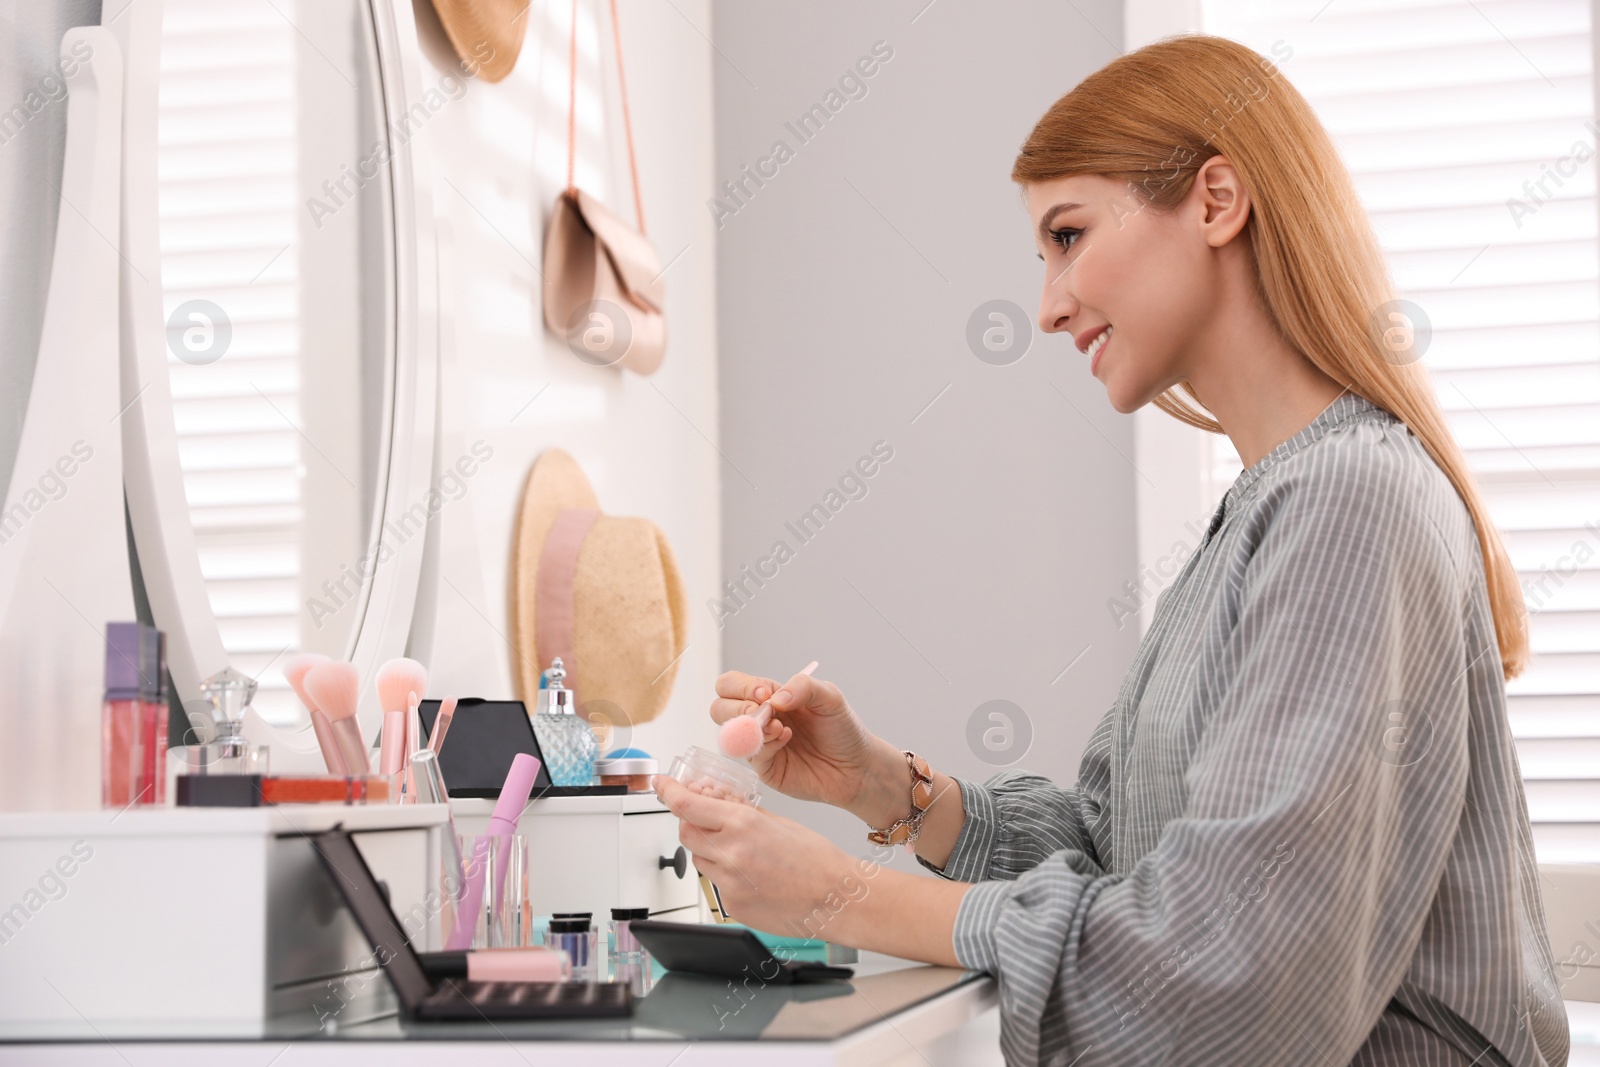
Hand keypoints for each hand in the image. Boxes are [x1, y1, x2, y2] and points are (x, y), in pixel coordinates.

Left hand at [654, 774, 873, 941]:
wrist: (835, 898)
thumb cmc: (817, 860)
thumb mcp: (777, 821)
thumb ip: (741, 813)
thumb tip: (717, 803)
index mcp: (741, 825)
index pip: (687, 805)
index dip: (669, 792)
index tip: (661, 785)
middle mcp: (730, 854)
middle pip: (686, 832)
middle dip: (691, 822)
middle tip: (706, 817)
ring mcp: (728, 884)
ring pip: (700, 859)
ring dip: (710, 849)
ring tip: (741, 850)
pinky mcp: (732, 906)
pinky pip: (716, 884)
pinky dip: (726, 874)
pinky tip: (751, 874)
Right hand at [711, 668, 902, 818]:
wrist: (857, 766)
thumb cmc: (843, 729)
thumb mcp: (830, 697)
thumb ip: (803, 687)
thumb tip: (774, 697)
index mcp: (769, 696)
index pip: (732, 685)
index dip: (740, 687)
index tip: (763, 694)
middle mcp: (759, 719)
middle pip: (719, 707)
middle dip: (736, 707)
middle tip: (763, 710)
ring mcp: (759, 744)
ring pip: (729, 733)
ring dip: (750, 726)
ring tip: (779, 727)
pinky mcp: (765, 768)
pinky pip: (751, 755)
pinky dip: (766, 745)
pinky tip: (786, 738)